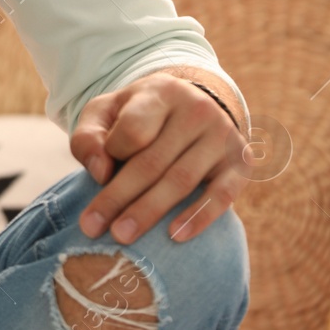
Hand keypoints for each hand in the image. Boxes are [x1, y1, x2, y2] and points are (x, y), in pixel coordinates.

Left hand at [69, 72, 248, 244]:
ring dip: (149, 212)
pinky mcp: (240, 162)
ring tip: (122, 236)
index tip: (96, 177)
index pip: (133, 129)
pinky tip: (175, 236)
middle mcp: (197, 110)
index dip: (112, 154)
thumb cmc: (136, 115)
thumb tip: (101, 173)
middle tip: (91, 227)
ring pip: (181, 180)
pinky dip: (199, 217)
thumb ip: (89, 137)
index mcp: (161, 93)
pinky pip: (222, 194)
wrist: (191, 106)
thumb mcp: (106, 113)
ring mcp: (222, 136)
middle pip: (152, 161)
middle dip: (118, 197)